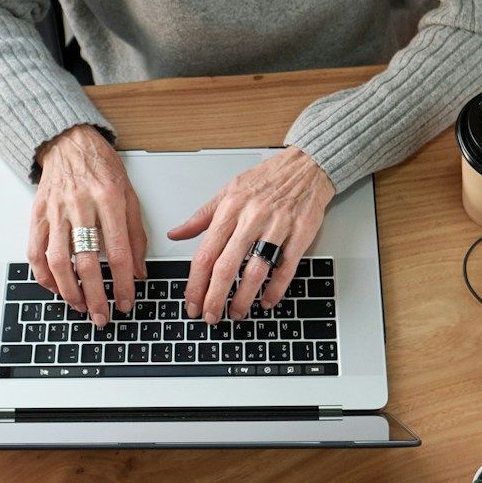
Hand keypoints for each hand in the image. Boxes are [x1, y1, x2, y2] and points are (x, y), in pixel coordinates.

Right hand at [28, 125, 146, 326]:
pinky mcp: (38, 215)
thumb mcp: (130, 195)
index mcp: (110, 200)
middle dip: (96, 296)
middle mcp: (81, 206)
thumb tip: (139, 271)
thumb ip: (136, 234)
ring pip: (58, 261)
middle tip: (102, 317)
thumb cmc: (101, 167)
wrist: (68, 142)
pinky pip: (35, 252)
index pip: (118, 251)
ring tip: (80, 306)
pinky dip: (44, 276)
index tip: (127, 302)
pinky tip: (55, 288)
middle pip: (87, 262)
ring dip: (69, 291)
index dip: (123, 282)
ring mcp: (56, 211)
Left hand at [167, 148, 334, 323]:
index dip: (196, 283)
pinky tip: (267, 301)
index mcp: (230, 210)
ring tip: (236, 313)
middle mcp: (251, 219)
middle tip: (210, 316)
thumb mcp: (227, 191)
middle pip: (226, 266)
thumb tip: (175, 233)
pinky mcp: (300, 233)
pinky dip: (276, 289)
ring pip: (256, 270)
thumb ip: (201, 217)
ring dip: (243, 297)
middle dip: (214, 297)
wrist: (306, 165)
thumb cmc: (266, 179)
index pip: (205, 253)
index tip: (191, 302)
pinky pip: (286, 267)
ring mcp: (277, 227)